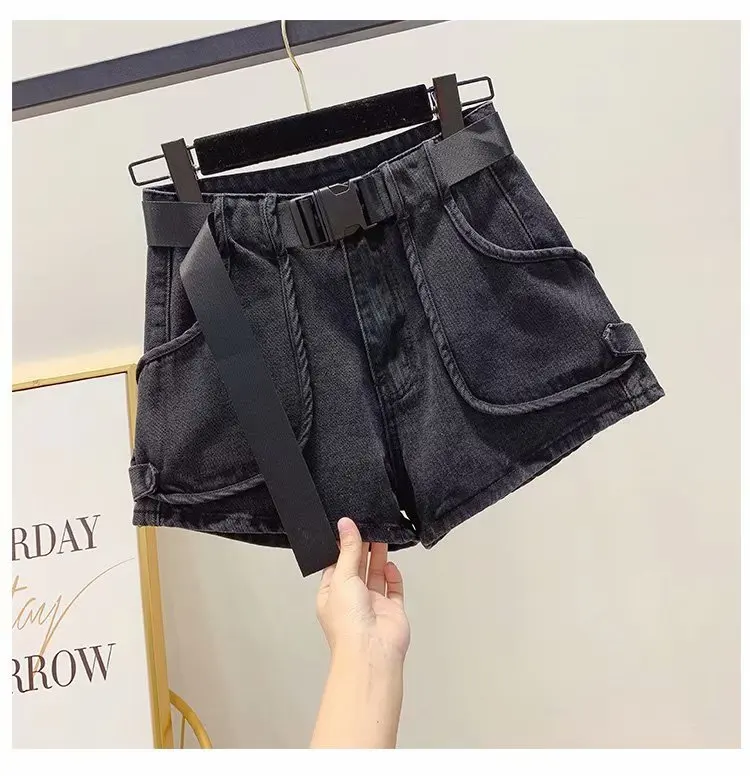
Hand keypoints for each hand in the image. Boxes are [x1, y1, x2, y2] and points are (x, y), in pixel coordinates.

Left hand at [316, 517, 410, 664]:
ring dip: (378, 557)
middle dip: (363, 548)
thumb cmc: (348, 623)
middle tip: (368, 527)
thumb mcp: (342, 577)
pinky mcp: (391, 610)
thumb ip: (347, 549)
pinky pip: (393, 590)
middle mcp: (351, 600)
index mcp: (331, 594)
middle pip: (358, 567)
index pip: (336, 565)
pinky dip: (393, 577)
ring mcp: (372, 605)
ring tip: (381, 535)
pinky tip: (392, 565)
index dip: (343, 547)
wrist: (372, 650)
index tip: (350, 528)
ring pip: (376, 576)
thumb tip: (345, 525)